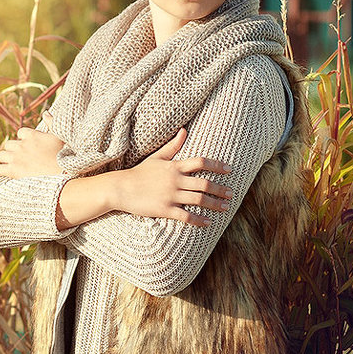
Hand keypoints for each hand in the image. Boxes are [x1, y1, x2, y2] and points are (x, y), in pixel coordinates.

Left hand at [0, 123, 64, 178]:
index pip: (20, 132)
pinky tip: (5, 174)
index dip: (24, 140)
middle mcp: (22, 145)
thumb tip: (45, 113)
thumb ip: (52, 123)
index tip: (29, 147)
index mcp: (32, 135)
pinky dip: (0, 171)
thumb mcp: (60, 137)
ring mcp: (16, 158)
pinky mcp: (13, 170)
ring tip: (12, 165)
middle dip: (13, 150)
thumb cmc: (63, 157)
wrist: (63, 176)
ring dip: (6, 159)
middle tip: (21, 158)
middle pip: (9, 144)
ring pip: (1, 155)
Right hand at [113, 129, 233, 226]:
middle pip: (204, 183)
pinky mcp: (165, 209)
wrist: (121, 188)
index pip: (201, 163)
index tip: (229, 170)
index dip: (217, 166)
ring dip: (214, 204)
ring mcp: (171, 195)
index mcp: (174, 166)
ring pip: (199, 200)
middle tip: (231, 194)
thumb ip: (173, 146)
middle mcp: (175, 180)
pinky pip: (186, 216)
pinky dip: (199, 220)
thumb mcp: (156, 157)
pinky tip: (208, 223)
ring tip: (225, 208)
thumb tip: (184, 130)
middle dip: (220, 189)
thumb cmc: (139, 172)